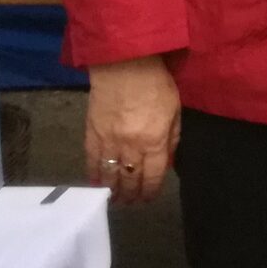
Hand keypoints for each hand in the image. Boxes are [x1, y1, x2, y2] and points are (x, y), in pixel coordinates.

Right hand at [85, 56, 179, 205]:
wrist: (123, 64)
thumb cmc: (156, 84)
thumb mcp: (174, 111)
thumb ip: (171, 138)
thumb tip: (166, 161)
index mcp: (154, 142)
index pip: (153, 176)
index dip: (150, 191)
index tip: (148, 199)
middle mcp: (131, 147)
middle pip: (130, 179)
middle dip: (131, 195)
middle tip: (130, 203)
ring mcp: (109, 141)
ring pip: (110, 175)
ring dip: (112, 190)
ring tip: (115, 199)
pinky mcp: (91, 134)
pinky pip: (92, 161)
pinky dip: (94, 174)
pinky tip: (96, 183)